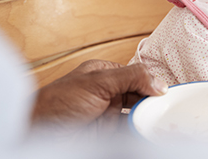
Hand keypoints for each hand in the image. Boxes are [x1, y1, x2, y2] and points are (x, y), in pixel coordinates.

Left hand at [31, 60, 167, 132]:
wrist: (38, 133)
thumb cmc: (56, 103)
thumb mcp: (97, 82)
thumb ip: (130, 77)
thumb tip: (159, 82)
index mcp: (104, 73)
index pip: (137, 75)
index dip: (153, 84)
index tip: (169, 93)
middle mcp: (107, 92)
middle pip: (140, 96)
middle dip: (153, 102)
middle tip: (169, 110)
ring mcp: (107, 114)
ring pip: (136, 115)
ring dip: (148, 118)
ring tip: (163, 122)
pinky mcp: (106, 134)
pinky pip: (129, 131)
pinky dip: (140, 132)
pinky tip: (149, 133)